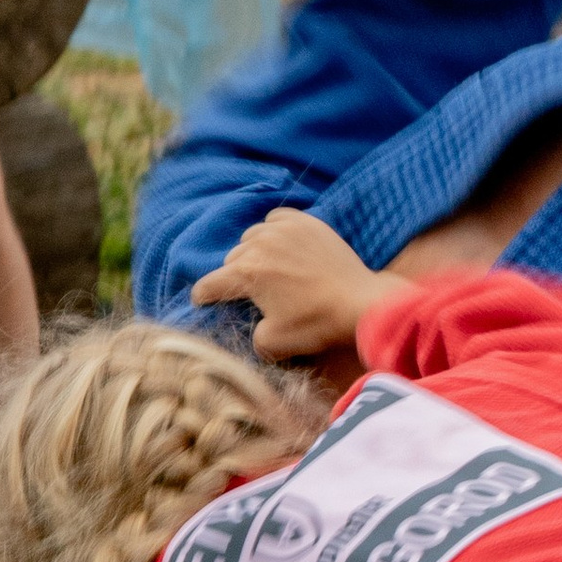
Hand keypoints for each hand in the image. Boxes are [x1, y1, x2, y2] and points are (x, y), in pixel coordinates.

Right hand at [195, 205, 411, 359]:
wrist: (360, 301)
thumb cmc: (316, 323)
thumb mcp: (275, 343)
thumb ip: (251, 336)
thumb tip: (251, 327)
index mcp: (246, 273)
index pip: (210, 285)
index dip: (203, 297)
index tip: (201, 301)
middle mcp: (258, 245)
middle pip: (232, 259)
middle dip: (235, 275)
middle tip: (248, 290)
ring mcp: (282, 229)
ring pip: (252, 237)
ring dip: (253, 251)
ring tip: (266, 266)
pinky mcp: (305, 222)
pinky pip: (275, 219)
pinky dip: (273, 230)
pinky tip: (281, 242)